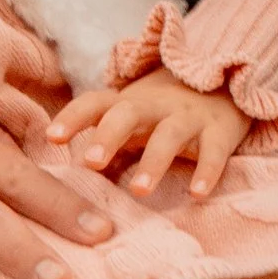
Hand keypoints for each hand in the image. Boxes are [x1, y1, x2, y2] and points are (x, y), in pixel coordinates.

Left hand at [49, 70, 255, 198]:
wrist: (225, 84)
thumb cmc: (163, 116)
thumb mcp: (132, 125)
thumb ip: (104, 152)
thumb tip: (65, 188)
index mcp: (128, 104)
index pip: (95, 103)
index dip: (73, 117)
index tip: (52, 137)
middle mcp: (156, 106)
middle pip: (128, 113)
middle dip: (109, 136)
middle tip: (91, 163)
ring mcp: (190, 117)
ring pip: (169, 135)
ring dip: (153, 162)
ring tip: (139, 191)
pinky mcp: (220, 131)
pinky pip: (214, 151)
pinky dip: (208, 172)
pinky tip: (198, 194)